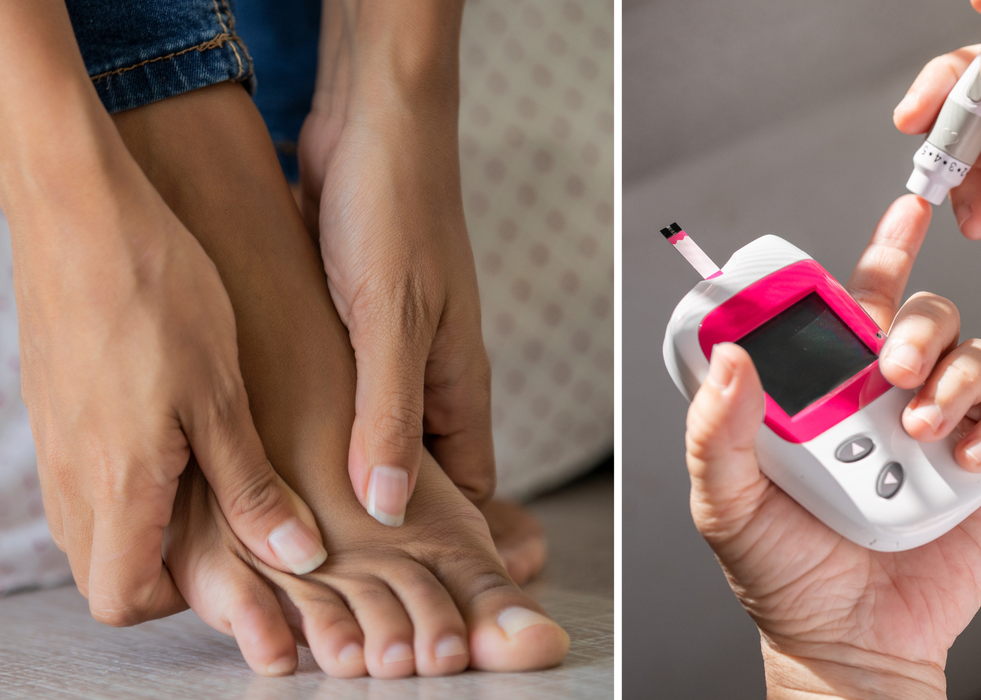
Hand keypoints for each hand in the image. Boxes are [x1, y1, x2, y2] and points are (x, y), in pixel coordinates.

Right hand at [5, 135, 326, 625]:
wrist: (80, 212)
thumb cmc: (159, 296)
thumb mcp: (222, 398)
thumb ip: (252, 486)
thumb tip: (297, 555)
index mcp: (116, 486)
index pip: (120, 599)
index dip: (177, 599)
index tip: (233, 563)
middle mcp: (71, 477)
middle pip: (103, 572)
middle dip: (164, 570)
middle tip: (229, 528)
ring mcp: (53, 442)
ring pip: (92, 526)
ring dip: (145, 526)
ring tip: (211, 482)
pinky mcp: (53, 408)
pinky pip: (81, 477)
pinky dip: (124, 484)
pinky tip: (176, 436)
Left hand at [297, 0, 493, 525]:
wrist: (372, 125)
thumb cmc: (397, 211)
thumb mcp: (392, 321)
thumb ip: (390, 416)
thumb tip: (388, 506)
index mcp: (458, 381)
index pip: (469, 486)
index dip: (449, 537)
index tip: (409, 579)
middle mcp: (429, 375)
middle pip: (420, 470)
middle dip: (389, 517)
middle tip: (341, 562)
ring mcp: (390, 352)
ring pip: (376, 435)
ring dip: (347, 472)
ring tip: (301, 518)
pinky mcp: (351, 327)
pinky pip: (343, 396)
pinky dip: (319, 428)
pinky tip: (278, 447)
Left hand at [684, 196, 980, 698]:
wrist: (849, 644)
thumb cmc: (784, 572)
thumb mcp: (728, 502)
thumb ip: (717, 432)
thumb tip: (728, 356)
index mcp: (830, 390)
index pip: (858, 303)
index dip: (884, 251)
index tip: (904, 211)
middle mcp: (888, 397)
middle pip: (926, 315)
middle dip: (918, 323)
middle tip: (892, 365)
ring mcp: (940, 429)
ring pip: (978, 355)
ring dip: (955, 375)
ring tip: (917, 427)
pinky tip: (963, 455)